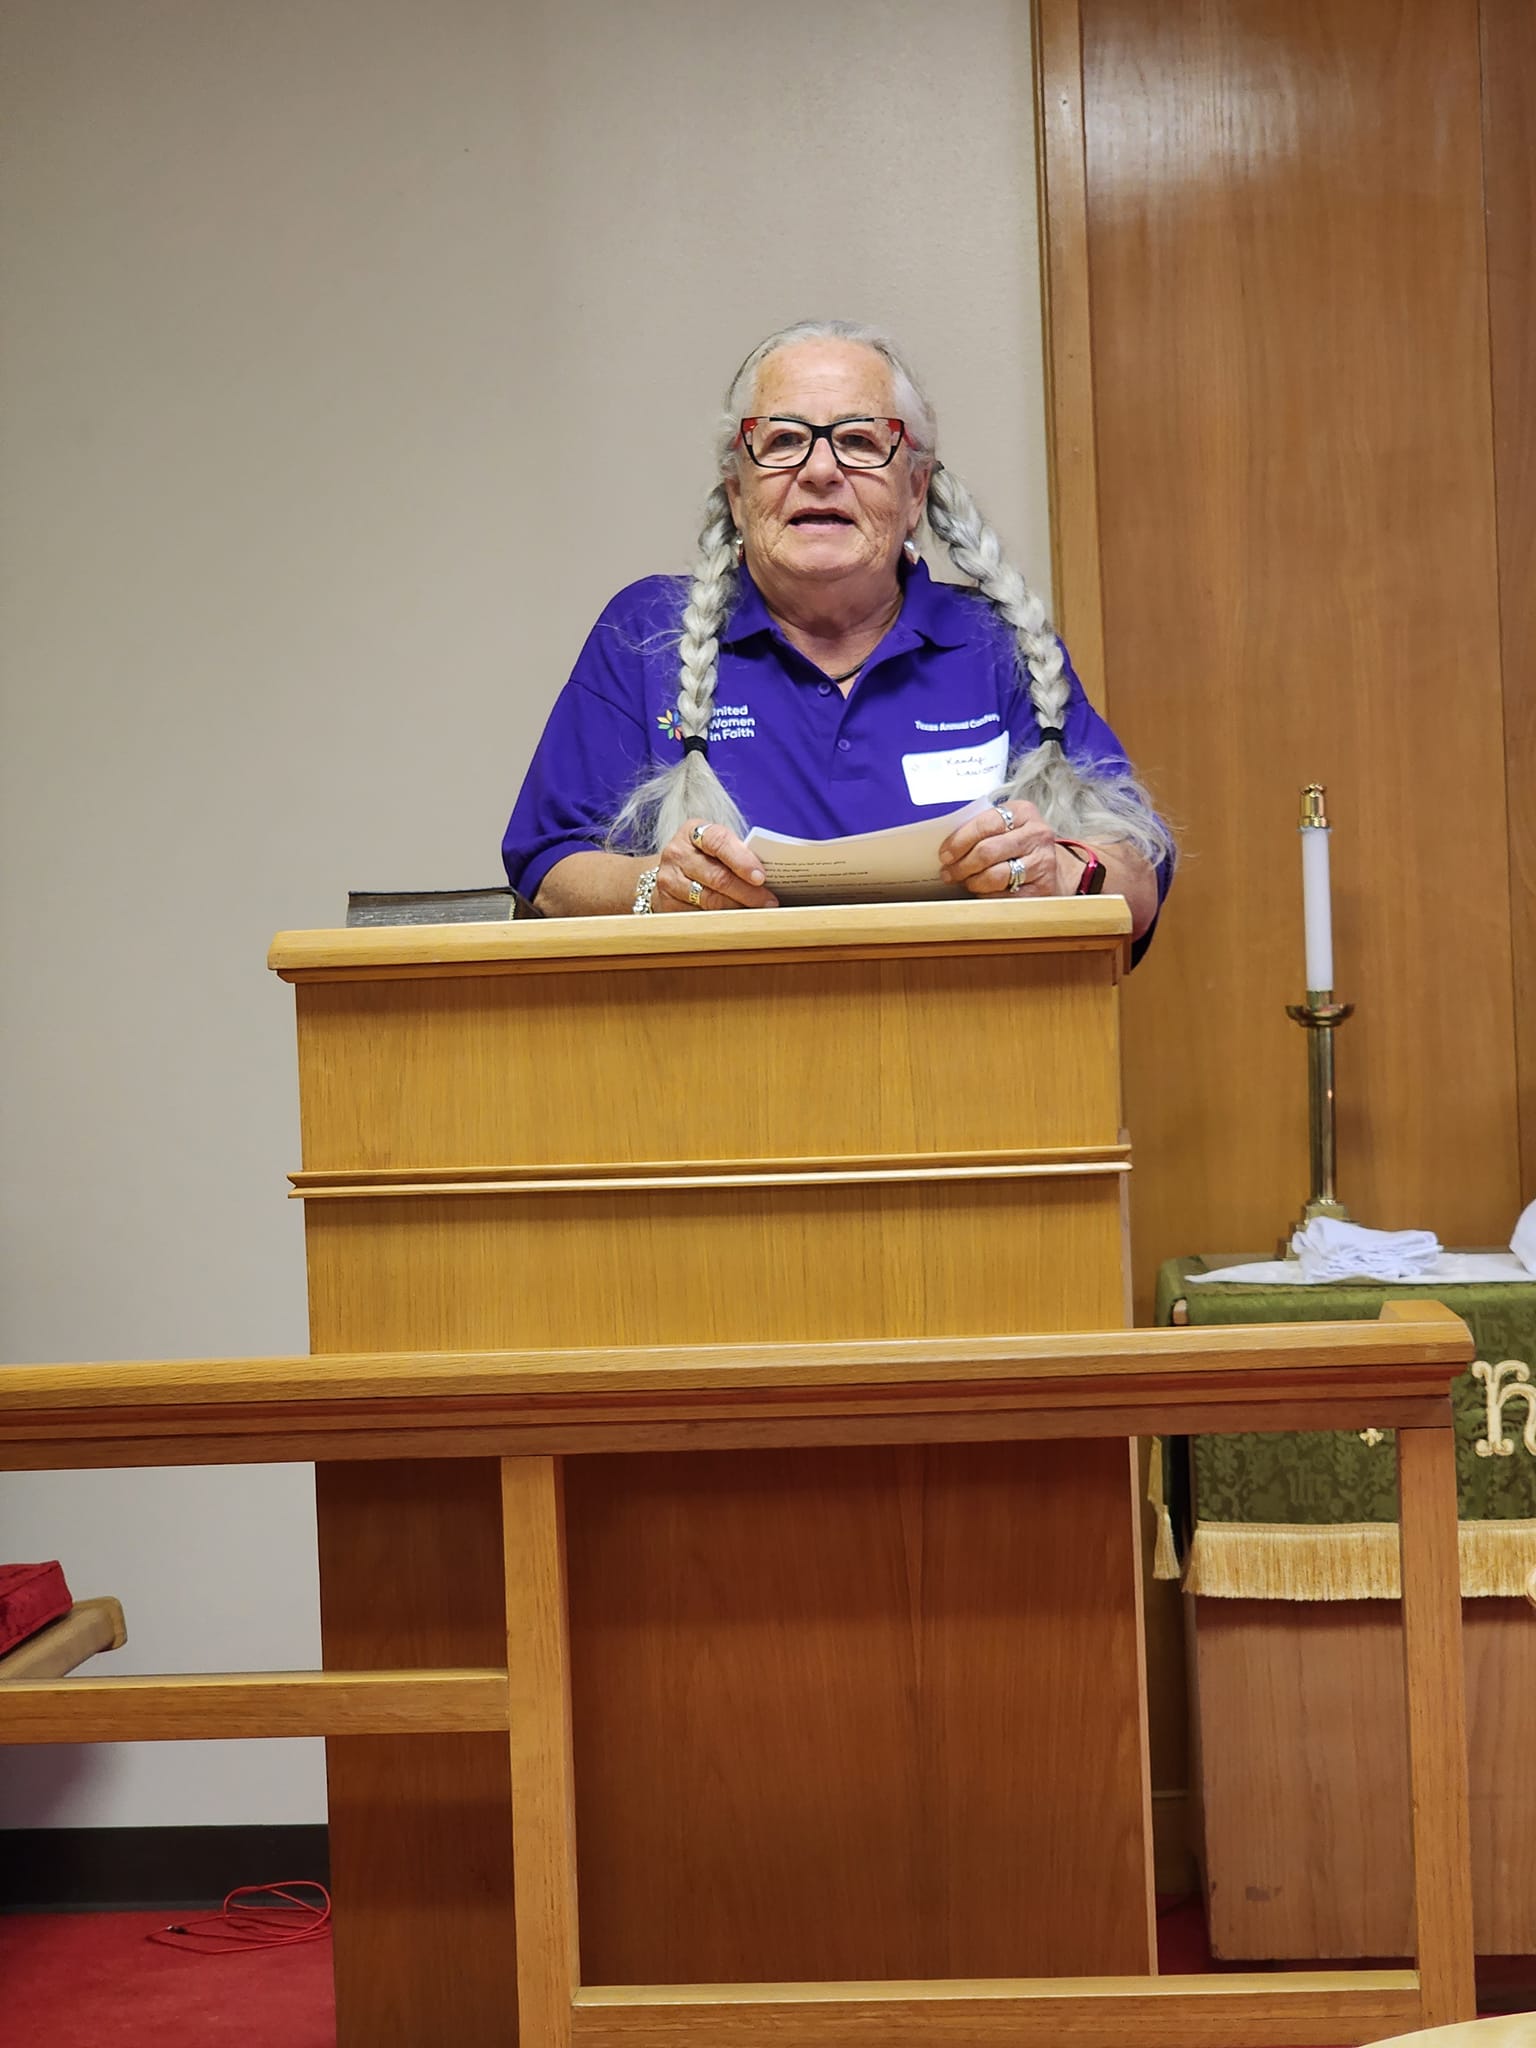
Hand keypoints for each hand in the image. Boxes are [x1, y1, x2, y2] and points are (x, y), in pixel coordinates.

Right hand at [653, 819, 779, 912]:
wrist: (671, 872)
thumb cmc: (705, 856)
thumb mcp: (717, 845)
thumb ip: (738, 853)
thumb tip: (773, 872)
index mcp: (693, 831)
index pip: (719, 842)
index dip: (742, 860)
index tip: (761, 877)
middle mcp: (677, 854)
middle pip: (717, 876)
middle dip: (748, 892)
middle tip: (770, 902)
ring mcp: (669, 880)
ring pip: (709, 900)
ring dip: (738, 908)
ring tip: (759, 912)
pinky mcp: (667, 904)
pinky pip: (699, 916)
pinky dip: (722, 920)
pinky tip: (738, 921)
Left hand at [938, 800, 1065, 897]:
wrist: (1048, 864)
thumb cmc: (1016, 843)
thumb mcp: (1003, 826)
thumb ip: (980, 830)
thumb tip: (947, 849)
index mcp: (1023, 812)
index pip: (985, 825)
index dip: (959, 841)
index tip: (945, 855)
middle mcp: (1036, 835)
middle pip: (987, 852)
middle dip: (961, 865)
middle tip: (949, 873)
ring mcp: (1042, 862)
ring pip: (995, 876)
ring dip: (973, 882)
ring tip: (966, 882)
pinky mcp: (1042, 888)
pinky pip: (1004, 896)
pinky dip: (987, 896)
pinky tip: (983, 891)